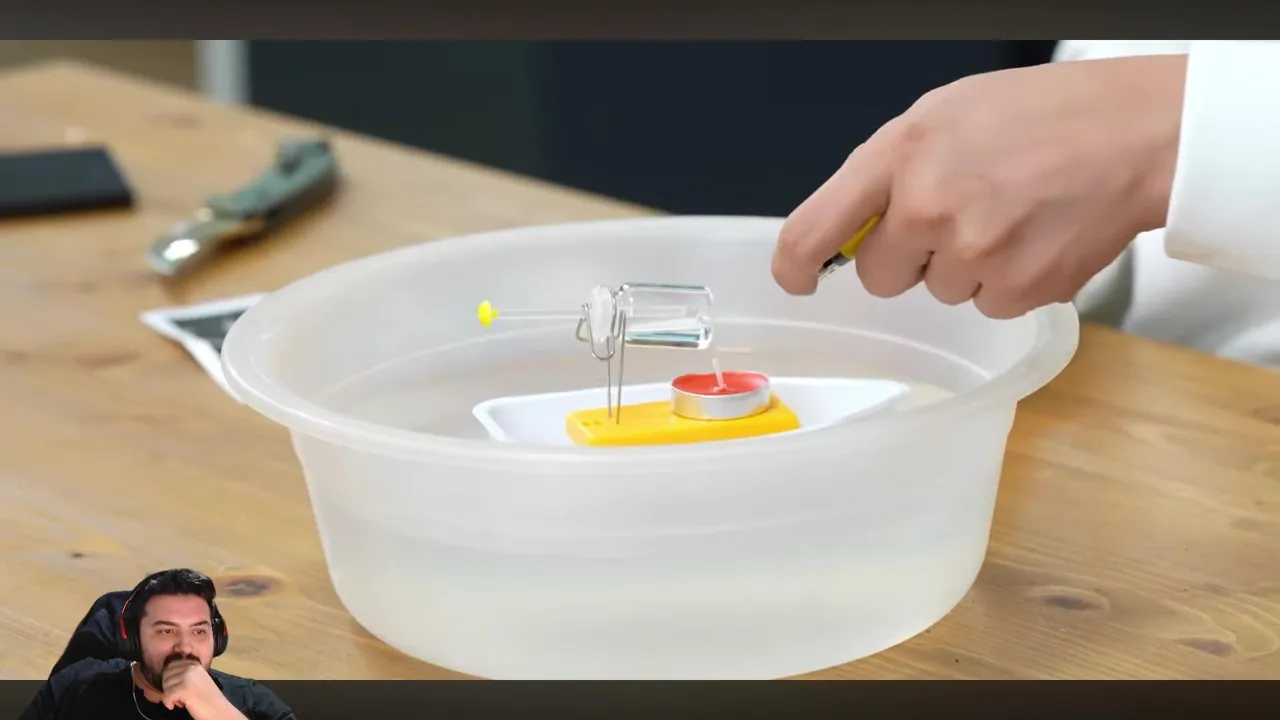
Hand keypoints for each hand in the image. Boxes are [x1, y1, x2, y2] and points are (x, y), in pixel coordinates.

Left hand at [161, 660, 241, 718]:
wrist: (219, 710)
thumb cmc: (207, 698)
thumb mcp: (198, 679)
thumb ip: (186, 673)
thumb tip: (166, 673)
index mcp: (194, 664)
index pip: (171, 666)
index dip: (171, 678)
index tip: (179, 687)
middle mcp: (191, 668)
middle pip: (166, 675)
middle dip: (169, 687)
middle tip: (180, 696)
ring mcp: (188, 677)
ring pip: (165, 686)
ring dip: (170, 696)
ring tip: (182, 701)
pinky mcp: (184, 689)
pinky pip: (166, 696)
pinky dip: (169, 703)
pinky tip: (179, 705)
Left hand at [771, 54, 1186, 318]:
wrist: (1135, 134)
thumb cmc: (1040, 116)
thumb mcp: (943, 116)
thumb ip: (888, 171)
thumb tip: (849, 228)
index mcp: (900, 154)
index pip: (813, 229)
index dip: (795, 266)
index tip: (798, 278)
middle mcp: (927, 206)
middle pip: (878, 276)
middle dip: (905, 257)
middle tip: (953, 217)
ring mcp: (972, 253)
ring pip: (937, 291)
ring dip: (963, 266)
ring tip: (1008, 216)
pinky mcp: (1017, 290)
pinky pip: (986, 306)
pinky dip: (1006, 281)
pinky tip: (1034, 238)